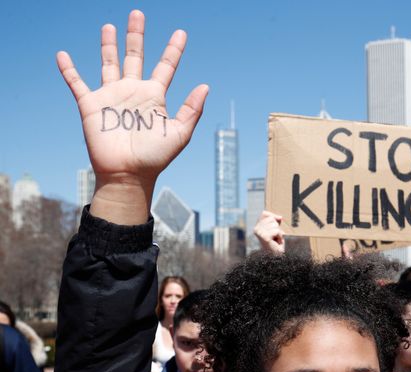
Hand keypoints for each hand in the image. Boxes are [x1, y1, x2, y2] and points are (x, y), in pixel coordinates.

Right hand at [57, 10, 208, 224]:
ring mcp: (112, 96)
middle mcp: (133, 92)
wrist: (128, 174)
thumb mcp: (179, 133)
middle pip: (135, 57)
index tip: (181, 33)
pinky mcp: (91, 105)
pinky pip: (77, 84)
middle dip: (136, 36)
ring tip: (109, 26)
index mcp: (155, 97)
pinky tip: (63, 55)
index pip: (166, 67)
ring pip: (109, 64)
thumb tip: (205, 86)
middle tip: (138, 13)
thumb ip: (192, 110)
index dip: (173, 50)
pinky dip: (68, 70)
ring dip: (108, 45)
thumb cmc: (155, 158)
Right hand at [253, 210, 285, 253]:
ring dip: (278, 232)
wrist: (276, 255)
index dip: (272, 217)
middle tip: (275, 236)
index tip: (275, 226)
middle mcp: (256, 229)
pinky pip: (276, 231)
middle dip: (276, 227)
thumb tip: (280, 217)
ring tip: (275, 239)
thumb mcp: (276, 228)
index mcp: (257, 226)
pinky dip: (279, 236)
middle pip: (271, 218)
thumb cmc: (276, 242)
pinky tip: (276, 241)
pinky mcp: (264, 237)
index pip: (264, 213)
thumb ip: (275, 220)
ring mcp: (259, 233)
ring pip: (275, 224)